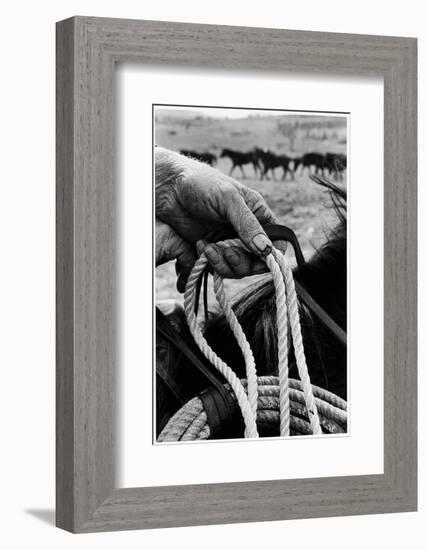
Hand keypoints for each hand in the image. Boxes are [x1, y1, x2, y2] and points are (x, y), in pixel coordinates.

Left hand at [155, 147, 277, 286]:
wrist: (168, 187)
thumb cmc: (201, 183)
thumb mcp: (229, 199)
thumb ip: (248, 224)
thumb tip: (266, 250)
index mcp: (258, 215)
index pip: (277, 243)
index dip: (271, 257)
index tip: (259, 260)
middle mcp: (246, 232)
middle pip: (256, 263)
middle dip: (241, 263)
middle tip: (226, 253)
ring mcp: (228, 243)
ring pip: (236, 269)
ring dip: (223, 264)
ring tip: (208, 249)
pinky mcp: (211, 250)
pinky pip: (217, 268)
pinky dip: (209, 263)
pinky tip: (199, 246)